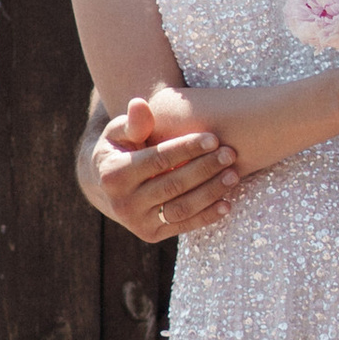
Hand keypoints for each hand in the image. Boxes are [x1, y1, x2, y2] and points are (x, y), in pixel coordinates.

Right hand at [91, 91, 242, 244]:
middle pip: (172, 185)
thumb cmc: (119, 149)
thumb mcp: (118, 132)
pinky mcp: (150, 235)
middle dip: (205, 169)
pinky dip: (207, 216)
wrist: (104, 186)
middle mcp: (123, 203)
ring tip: (234, 175)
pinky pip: (184, 226)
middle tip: (230, 154)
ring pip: (181, 209)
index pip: (157, 160)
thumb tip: (140, 104)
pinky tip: (228, 203)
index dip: (186, 149)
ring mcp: (136, 223)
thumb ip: (133, 122)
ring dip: (211, 193)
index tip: (213, 138)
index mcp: (113, 175)